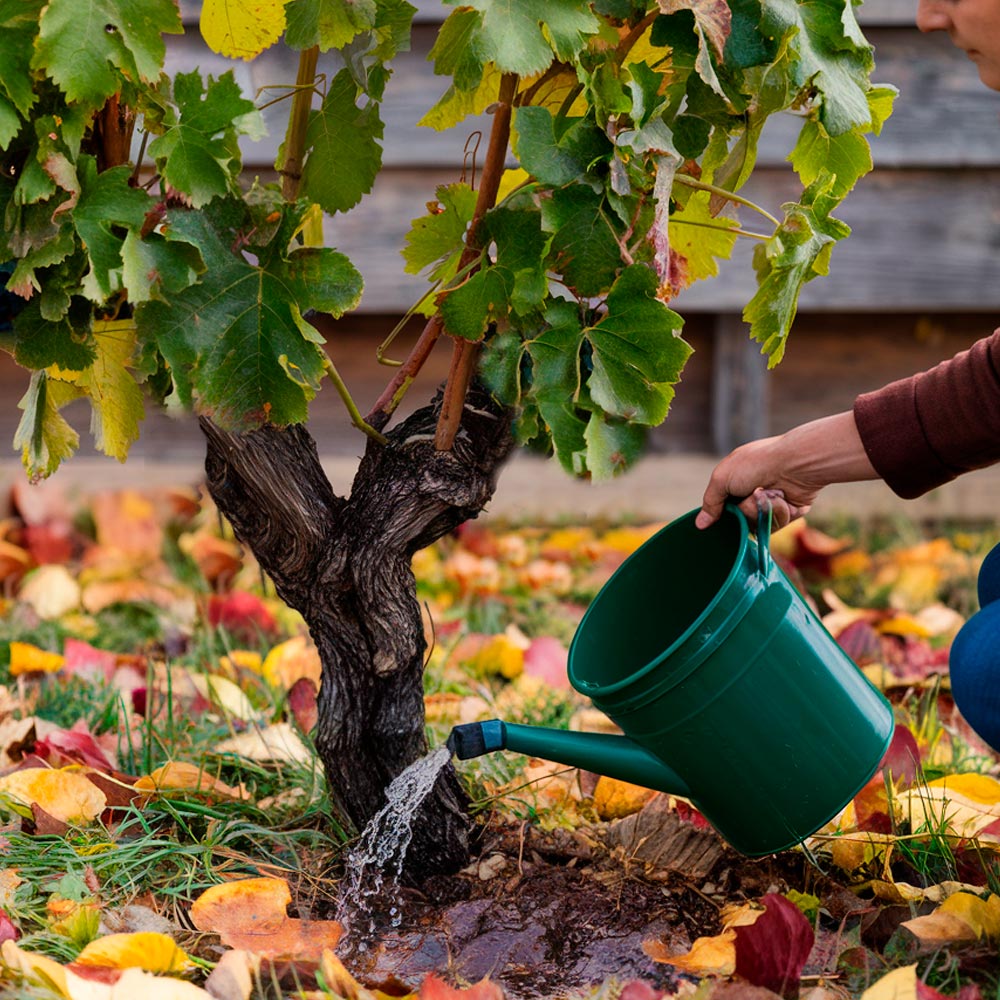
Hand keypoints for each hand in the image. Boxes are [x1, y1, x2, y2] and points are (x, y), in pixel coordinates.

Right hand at [694, 411, 878, 531]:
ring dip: (762, 510)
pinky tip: (783, 497)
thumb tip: (700, 524)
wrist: (795, 464)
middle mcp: (751, 493)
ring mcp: (769, 503)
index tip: (719, 517)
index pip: (721, 507)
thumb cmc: (757, 464)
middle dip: (744, 511)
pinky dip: (778, 512)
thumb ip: (710, 502)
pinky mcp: (788, 512)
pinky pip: (776, 525)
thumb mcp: (722, 478)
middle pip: (739, 520)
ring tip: (771, 493)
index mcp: (735, 481)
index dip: (720, 514)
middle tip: (749, 496)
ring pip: (757, 524)